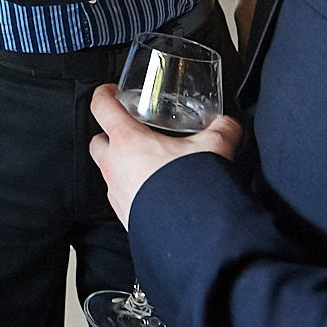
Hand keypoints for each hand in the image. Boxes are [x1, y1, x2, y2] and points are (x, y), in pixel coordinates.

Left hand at [89, 85, 241, 229]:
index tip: (109, 92)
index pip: (101, 107)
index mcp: (127, 141)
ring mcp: (116, 193)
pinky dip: (133, 190)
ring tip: (147, 164)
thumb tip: (229, 125)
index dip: (103, 94)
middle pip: (97, 142)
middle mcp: (114, 166)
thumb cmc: (189, 188)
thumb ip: (222, 130)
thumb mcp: (213, 148)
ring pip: (108, 171)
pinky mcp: (124, 216)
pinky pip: (121, 196)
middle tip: (128, 132)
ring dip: (122, 165)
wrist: (190, 234)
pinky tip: (154, 191)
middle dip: (108, 135)